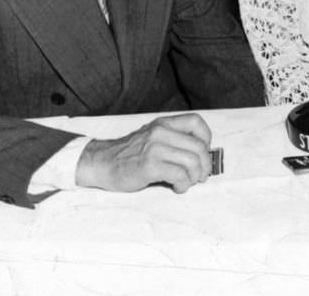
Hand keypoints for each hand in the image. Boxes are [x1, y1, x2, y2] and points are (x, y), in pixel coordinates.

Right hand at [75, 113, 212, 193]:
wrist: (102, 163)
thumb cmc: (130, 154)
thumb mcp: (153, 137)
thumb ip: (174, 140)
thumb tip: (202, 156)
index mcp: (164, 123)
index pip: (196, 122)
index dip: (206, 139)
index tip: (203, 153)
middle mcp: (161, 132)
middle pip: (198, 146)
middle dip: (205, 165)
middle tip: (201, 176)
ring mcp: (154, 148)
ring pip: (192, 161)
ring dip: (195, 176)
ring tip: (187, 182)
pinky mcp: (149, 165)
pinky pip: (179, 175)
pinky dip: (184, 184)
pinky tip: (177, 187)